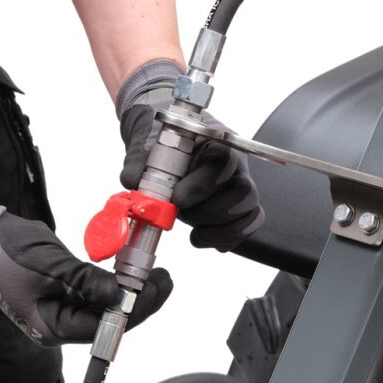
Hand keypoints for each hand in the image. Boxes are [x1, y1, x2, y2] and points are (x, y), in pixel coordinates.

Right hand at [0, 194, 170, 345]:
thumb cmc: (4, 251)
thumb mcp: (49, 266)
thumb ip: (86, 281)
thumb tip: (120, 295)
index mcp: (51, 327)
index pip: (101, 327)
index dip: (132, 310)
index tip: (153, 288)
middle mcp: (59, 323)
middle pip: (109, 321)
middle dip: (140, 302)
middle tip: (164, 279)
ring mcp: (63, 309)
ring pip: (108, 307)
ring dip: (133, 291)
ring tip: (157, 274)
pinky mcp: (67, 293)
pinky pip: (99, 293)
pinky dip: (117, 283)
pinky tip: (134, 271)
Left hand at [116, 61, 264, 251]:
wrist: (168, 146)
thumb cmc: (164, 142)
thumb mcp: (147, 145)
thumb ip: (138, 161)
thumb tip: (132, 181)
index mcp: (218, 144)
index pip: (225, 162)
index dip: (203, 185)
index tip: (177, 199)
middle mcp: (236, 168)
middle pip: (245, 193)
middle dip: (210, 212)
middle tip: (182, 213)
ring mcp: (240, 191)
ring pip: (250, 215)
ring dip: (218, 230)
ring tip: (191, 229)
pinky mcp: (237, 213)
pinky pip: (244, 231)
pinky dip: (222, 240)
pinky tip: (199, 236)